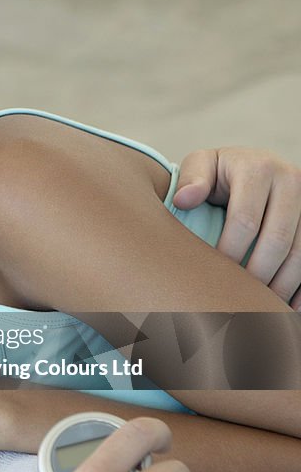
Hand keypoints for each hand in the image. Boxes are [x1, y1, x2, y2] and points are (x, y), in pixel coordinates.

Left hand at [175, 147, 300, 307]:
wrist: (249, 164)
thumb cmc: (217, 172)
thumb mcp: (201, 165)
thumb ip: (191, 179)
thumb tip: (183, 200)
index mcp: (258, 169)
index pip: (245, 221)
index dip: (229, 252)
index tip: (213, 274)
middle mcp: (291, 180)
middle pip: (277, 240)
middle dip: (257, 273)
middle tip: (237, 298)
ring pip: (299, 252)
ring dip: (282, 284)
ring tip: (260, 306)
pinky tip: (289, 305)